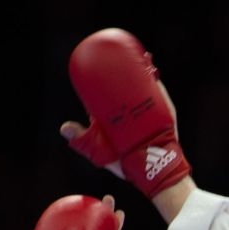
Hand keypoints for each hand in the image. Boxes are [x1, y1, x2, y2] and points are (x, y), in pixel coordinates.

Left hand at [60, 28, 191, 198]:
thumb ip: (82, 140)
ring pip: (145, 86)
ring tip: (133, 59)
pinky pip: (160, 92)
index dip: (104, 82)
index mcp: (120, 118)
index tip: (97, 68)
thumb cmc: (126, 163)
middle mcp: (136, 112)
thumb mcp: (99, 150)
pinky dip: (155, 79)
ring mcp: (151, 111)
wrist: (151, 171)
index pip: (111, 96)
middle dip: (127, 70)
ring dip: (141, 70)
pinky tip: (150, 67)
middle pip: (130, 87)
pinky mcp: (165, 113)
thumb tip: (63, 127)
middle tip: (116, 58)